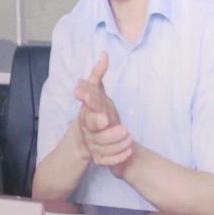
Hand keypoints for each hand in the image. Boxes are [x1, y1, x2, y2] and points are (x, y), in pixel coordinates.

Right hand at [72, 54, 132, 168]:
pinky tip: (128, 151)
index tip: (103, 112)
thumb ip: (98, 75)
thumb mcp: (97, 93)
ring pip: (102, 147)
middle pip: (94, 132)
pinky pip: (106, 160)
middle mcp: (87, 130)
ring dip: (116, 143)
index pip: (89, 111)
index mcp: (86, 114)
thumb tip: (104, 55)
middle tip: (122, 129)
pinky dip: (117, 157)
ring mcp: (92, 144)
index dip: (93, 110)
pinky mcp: (99, 157)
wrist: (84, 141)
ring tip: (129, 137)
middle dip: (107, 131)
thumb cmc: (94, 112)